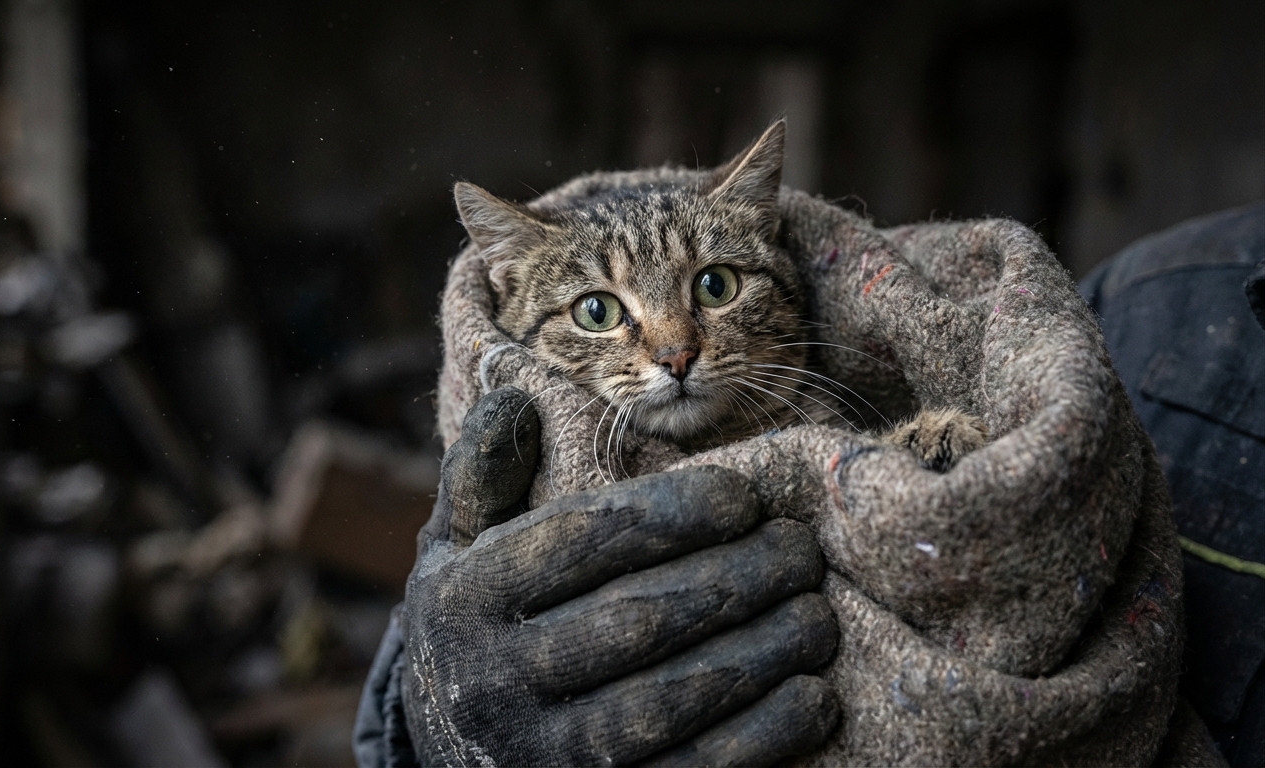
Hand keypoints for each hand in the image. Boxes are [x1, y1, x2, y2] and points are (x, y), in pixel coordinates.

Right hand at [401, 386, 838, 765]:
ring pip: (669, 700)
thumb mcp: (451, 549)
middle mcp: (495, 680)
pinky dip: (761, 737)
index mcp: (466, 599)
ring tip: (819, 615)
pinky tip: (813, 697)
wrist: (445, 756)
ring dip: (760, 654)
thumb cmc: (471, 628)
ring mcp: (543, 756)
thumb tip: (520, 392)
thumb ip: (482, 475)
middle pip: (637, 619)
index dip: (674, 514)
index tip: (746, 496)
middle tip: (800, 550)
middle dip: (735, 579)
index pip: (583, 543)